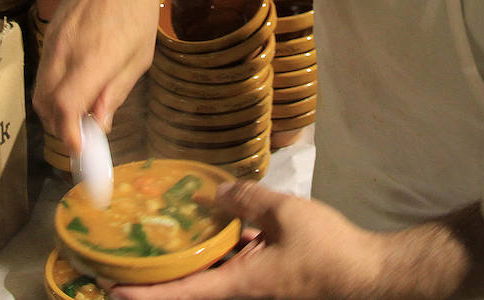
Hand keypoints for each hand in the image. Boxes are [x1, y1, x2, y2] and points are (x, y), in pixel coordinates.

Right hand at [35, 0, 211, 149]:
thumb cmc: (137, 9)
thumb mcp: (139, 57)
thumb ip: (115, 92)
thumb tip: (97, 125)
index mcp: (91, 58)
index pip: (63, 107)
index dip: (67, 135)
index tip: (81, 151)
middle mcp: (64, 51)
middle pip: (44, 104)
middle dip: (60, 127)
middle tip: (83, 136)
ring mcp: (52, 41)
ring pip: (40, 89)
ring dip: (55, 109)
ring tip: (82, 113)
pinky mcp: (49, 33)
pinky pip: (43, 71)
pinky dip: (53, 89)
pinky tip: (76, 88)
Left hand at [109, 182, 381, 299]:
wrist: (372, 278)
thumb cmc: (329, 251)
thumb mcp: (285, 214)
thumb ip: (246, 200)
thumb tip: (215, 193)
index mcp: (238, 287)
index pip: (180, 294)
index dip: (143, 294)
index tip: (111, 290)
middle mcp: (243, 298)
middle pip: (193, 292)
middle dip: (162, 280)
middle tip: (130, 263)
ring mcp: (258, 296)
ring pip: (216, 283)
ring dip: (196, 267)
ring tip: (171, 242)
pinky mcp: (273, 289)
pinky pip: (237, 277)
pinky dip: (224, 260)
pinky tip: (228, 233)